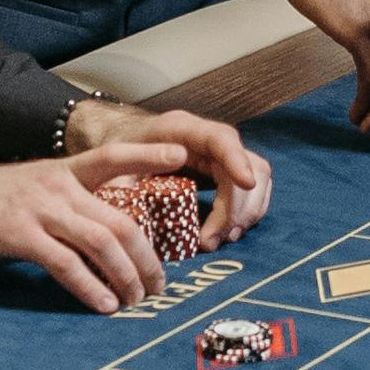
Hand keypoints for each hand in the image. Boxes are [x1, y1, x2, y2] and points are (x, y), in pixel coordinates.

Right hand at [0, 155, 170, 313]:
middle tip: (159, 285)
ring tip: (136, 300)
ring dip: (126, 276)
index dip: (148, 152)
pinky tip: (103, 305)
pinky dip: (91, 287)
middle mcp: (56, 186)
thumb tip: (94, 237)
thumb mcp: (26, 190)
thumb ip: (60, 205)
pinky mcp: (18, 234)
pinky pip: (66, 263)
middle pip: (120, 219)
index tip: (181, 154)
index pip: (113, 156)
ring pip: (101, 241)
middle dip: (148, 256)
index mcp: (60, 171)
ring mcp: (38, 209)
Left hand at [59, 101, 279, 244]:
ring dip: (244, 214)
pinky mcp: (224, 172)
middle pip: (245, 166)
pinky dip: (245, 214)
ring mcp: (219, 155)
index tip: (247, 183)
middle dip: (235, 207)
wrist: (115, 151)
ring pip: (258, 180)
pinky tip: (224, 234)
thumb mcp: (112, 167)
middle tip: (212, 241)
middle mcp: (207, 138)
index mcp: (181, 129)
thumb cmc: (113, 157)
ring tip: (218, 240)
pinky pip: (251, 191)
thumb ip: (126, 179)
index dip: (238, 160)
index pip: (221, 139)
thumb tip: (160, 193)